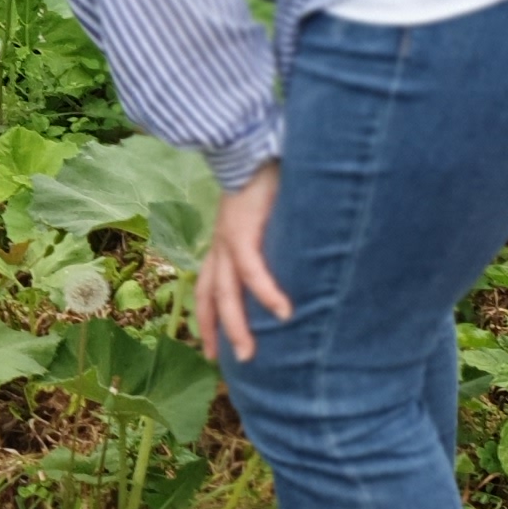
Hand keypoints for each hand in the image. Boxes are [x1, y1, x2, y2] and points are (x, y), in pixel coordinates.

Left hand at [195, 162, 294, 364]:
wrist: (255, 144)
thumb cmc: (267, 179)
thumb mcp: (268, 219)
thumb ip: (276, 241)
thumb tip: (300, 263)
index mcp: (222, 244)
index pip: (207, 289)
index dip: (207, 320)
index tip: (211, 350)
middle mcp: (220, 246)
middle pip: (212, 298)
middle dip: (218, 333)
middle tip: (232, 364)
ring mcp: (228, 239)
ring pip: (227, 293)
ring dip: (237, 326)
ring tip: (249, 354)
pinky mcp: (243, 230)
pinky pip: (252, 270)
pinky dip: (266, 293)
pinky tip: (282, 312)